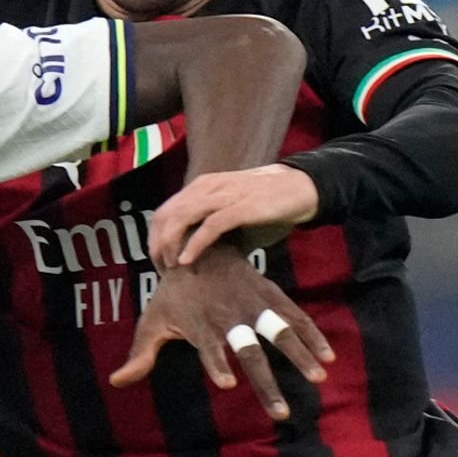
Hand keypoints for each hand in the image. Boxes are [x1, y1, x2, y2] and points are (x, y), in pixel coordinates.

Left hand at [110, 244, 333, 419]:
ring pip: (278, 332)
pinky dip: (312, 334)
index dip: (215, 363)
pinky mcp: (269, 295)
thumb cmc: (173, 294)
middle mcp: (228, 317)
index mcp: (200, 325)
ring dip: (298, 355)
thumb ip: (140, 353)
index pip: (207, 348)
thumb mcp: (152, 319)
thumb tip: (117, 381)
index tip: (227, 382)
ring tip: (317, 378)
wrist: (198, 248)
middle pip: (249, 352)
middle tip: (279, 412)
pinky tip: (328, 356)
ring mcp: (252, 305)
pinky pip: (295, 315)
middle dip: (264, 381)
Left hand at [148, 164, 318, 267]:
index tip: (158, 261)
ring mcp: (223, 196)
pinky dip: (194, 244)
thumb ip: (210, 226)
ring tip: (171, 268)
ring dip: (171, 245)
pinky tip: (187, 261)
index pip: (164, 211)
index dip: (155, 237)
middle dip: (158, 245)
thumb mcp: (230, 212)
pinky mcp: (241, 207)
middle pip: (167, 215)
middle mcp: (206, 187)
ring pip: (182, 218)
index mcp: (201, 186)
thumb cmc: (266, 204)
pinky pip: (210, 226)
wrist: (302, 189)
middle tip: (161, 269)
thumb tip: (192, 256)